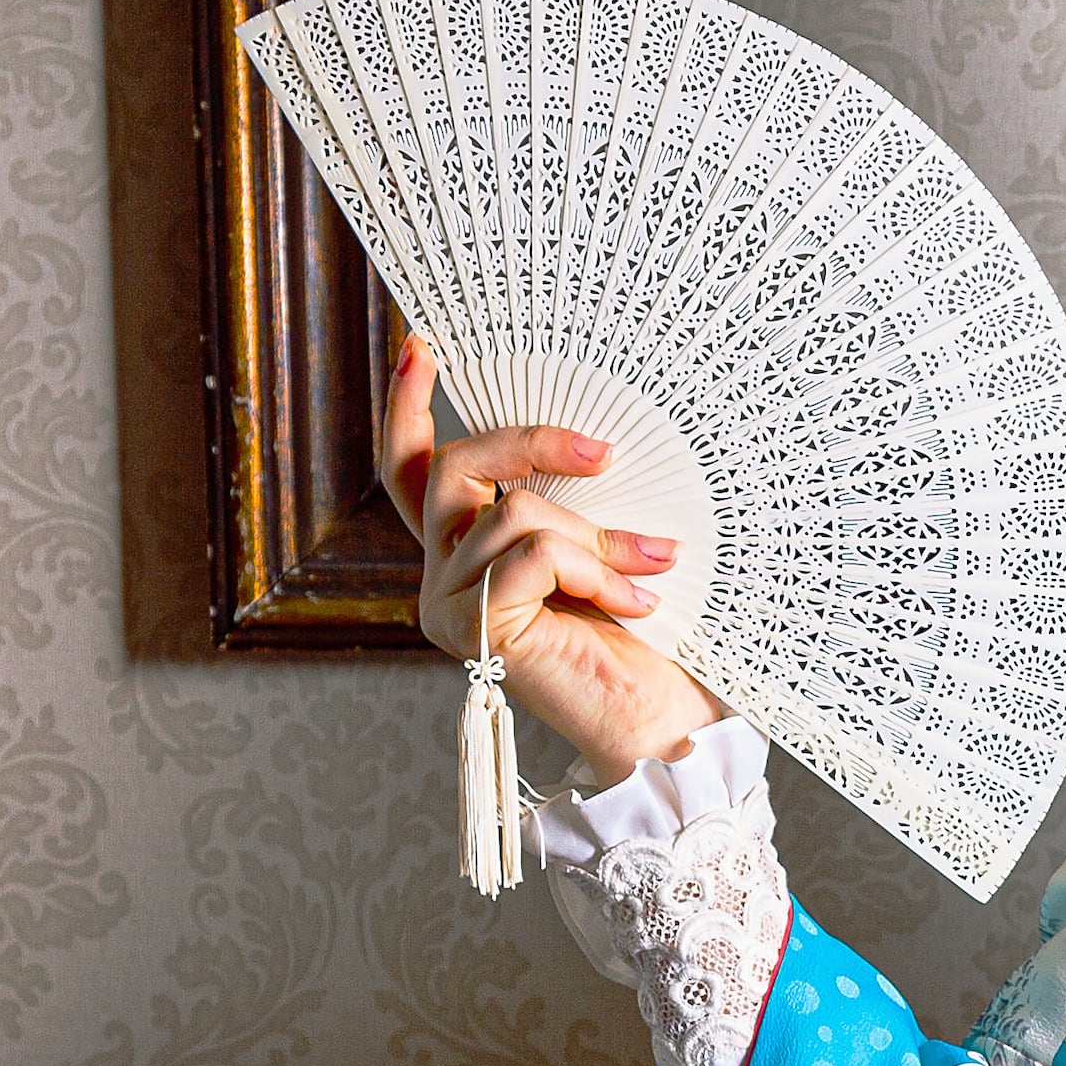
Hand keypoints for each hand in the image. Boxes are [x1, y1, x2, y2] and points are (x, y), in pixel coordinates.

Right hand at [380, 330, 727, 787]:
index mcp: (463, 550)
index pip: (412, 468)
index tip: (422, 343)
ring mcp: (449, 606)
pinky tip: (636, 603)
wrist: (660, 722)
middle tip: (604, 452)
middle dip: (530, 444)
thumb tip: (588, 439)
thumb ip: (570, 500)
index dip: (406, 405)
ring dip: (596, 535)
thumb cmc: (642, 637)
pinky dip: (595, 570)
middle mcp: (440, 575)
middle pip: (452, 470)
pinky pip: (532, 558)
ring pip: (511, 516)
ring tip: (652, 563)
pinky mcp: (477, 631)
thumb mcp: (600, 546)